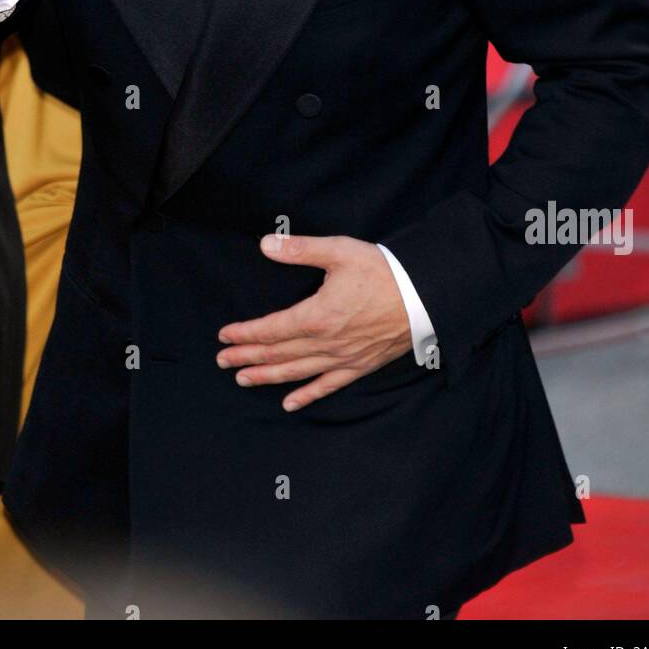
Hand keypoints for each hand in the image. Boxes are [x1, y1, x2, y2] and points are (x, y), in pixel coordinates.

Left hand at [216, 234, 412, 411]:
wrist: (426, 296)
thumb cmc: (383, 272)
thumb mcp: (340, 251)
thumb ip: (300, 250)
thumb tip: (265, 245)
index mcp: (318, 316)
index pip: (271, 329)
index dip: (245, 333)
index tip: (224, 335)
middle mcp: (327, 343)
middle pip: (278, 354)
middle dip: (247, 357)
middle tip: (222, 361)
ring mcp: (344, 358)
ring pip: (297, 372)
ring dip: (267, 377)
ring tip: (243, 379)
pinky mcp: (360, 366)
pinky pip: (328, 386)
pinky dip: (307, 395)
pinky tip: (290, 403)